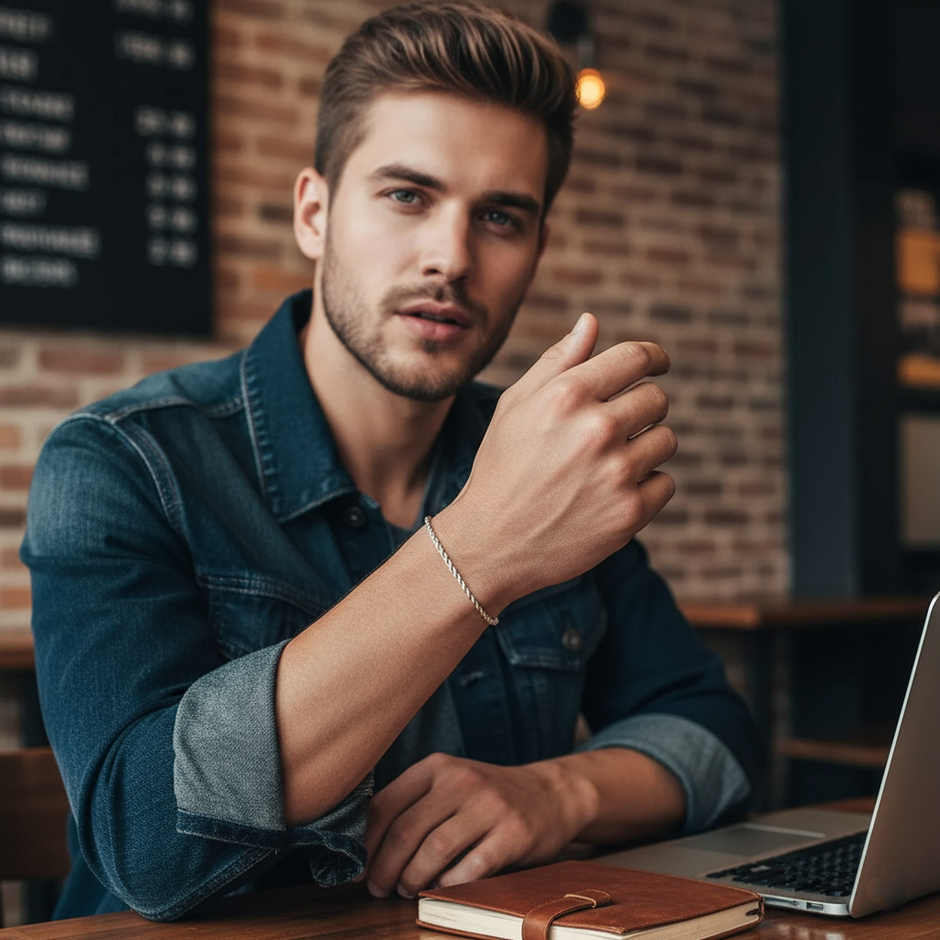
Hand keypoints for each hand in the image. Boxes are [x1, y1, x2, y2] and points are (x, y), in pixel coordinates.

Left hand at [362, 753, 593, 898]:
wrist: (549, 793)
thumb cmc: (485, 796)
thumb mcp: (448, 784)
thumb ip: (411, 806)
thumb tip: (364, 850)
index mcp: (437, 767)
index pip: (385, 805)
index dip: (365, 842)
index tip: (356, 867)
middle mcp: (461, 781)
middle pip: (406, 831)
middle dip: (384, 867)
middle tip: (379, 887)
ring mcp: (489, 806)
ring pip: (434, 850)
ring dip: (413, 878)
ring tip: (407, 888)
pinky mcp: (513, 834)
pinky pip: (470, 868)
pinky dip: (449, 884)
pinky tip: (442, 887)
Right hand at [435, 313, 676, 610]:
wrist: (490, 543)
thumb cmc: (502, 467)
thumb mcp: (516, 407)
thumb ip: (557, 362)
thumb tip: (591, 322)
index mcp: (567, 395)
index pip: (637, 358)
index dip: (654, 357)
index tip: (658, 365)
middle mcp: (596, 429)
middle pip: (657, 399)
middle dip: (641, 409)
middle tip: (613, 430)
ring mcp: (617, 472)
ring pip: (665, 440)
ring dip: (645, 448)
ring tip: (607, 466)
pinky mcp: (630, 512)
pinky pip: (665, 483)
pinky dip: (645, 487)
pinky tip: (610, 494)